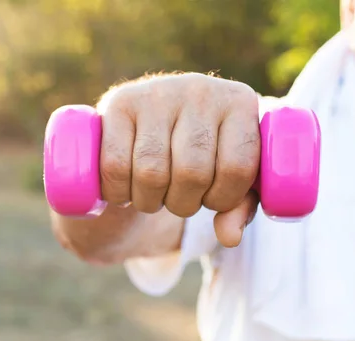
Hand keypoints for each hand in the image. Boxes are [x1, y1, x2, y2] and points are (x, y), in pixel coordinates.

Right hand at [96, 72, 260, 247]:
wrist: (153, 119)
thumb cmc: (200, 152)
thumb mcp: (227, 175)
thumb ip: (238, 207)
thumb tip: (230, 238)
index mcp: (239, 102)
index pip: (237, 168)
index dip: (223, 199)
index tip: (212, 199)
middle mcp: (200, 90)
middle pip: (192, 173)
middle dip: (183, 203)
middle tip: (178, 199)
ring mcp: (157, 93)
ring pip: (151, 172)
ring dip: (150, 201)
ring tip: (153, 195)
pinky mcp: (119, 102)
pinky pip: (115, 165)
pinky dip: (118, 192)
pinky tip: (125, 189)